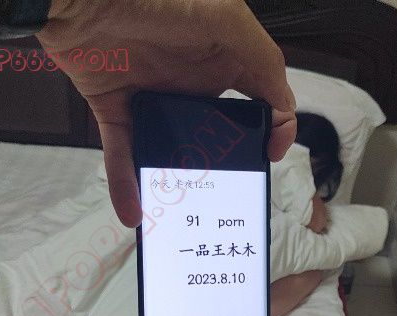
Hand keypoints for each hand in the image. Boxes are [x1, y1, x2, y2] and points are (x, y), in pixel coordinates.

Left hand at [38, 0, 296, 226]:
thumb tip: (282, 112)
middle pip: (214, 134)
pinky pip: (121, 153)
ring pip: (168, 151)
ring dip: (175, 182)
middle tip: (227, 195)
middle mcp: (191, 83)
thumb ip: (262, 62)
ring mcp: (152, 99)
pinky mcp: (114, 109)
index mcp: (224, 61)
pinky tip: (134, 213)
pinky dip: (125, 184)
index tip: (269, 154)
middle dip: (223, 166)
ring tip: (183, 216)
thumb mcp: (227, 20)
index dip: (273, 128)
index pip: (260, 100)